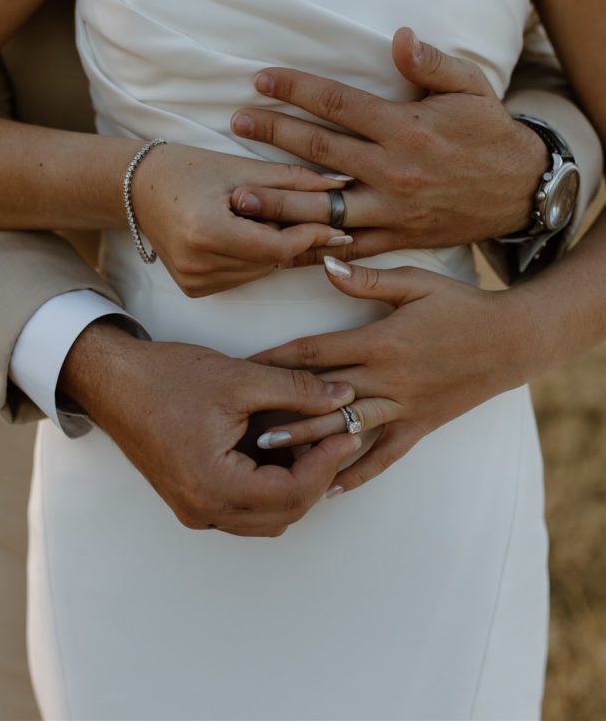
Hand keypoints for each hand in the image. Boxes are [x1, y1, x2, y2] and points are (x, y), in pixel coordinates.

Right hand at [58, 319, 360, 535]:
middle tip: (334, 435)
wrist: (113, 380)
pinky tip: (276, 446)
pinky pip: (244, 508)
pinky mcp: (191, 499)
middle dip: (316, 476)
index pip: (292, 494)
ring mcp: (195, 509)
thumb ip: (297, 391)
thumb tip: (342, 397)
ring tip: (307, 439)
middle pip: (283, 514)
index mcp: (214, 485)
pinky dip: (268, 485)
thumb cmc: (167, 378)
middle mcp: (203, 509)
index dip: (327, 464)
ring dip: (294, 484)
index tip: (345, 431)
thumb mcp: (240, 378)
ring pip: (266, 517)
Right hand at [132, 144, 350, 295]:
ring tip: (264, 218)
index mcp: (205, 231)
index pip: (275, 246)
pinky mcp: (193, 289)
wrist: (138, 188)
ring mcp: (193, 281)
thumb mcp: (240, 168)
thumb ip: (292, 180)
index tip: (336, 224)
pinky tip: (240, 234)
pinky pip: (242, 277)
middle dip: (293, 239)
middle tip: (309, 215)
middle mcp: (196, 263)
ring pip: (260, 271)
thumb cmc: (188, 168)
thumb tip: (342, 187)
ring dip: (274, 249)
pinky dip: (253, 258)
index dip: (309, 236)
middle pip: (270, 261)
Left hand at [230, 28, 547, 262]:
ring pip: (324, 205)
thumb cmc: (490, 133)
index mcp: (406, 127)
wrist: (522, 190)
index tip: (261, 79)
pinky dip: (313, 246)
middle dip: (273, 133)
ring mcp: (392, 208)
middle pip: (319, 149)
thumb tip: (398, 36)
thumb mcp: (471, 88)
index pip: (337, 104)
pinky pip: (348, 246)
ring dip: (279, 200)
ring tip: (239, 194)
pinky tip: (280, 245)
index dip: (295, 89)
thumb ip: (431, 63)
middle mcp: (393, 169)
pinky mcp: (397, 237)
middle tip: (235, 122)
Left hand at [252, 257, 553, 494]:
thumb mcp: (416, 283)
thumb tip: (327, 265)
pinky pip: (386, 456)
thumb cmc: (461, 305)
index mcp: (379, 342)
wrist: (511, 340)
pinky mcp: (420, 426)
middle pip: (322, 398)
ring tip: (271, 456)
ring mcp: (403, 408)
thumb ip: (367, 280)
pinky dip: (360, 473)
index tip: (242, 367)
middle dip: (281, 410)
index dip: (275, 359)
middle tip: (241, 424)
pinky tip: (332, 488)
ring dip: (308, 443)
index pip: (315, 352)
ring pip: (347, 430)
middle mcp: (387, 380)